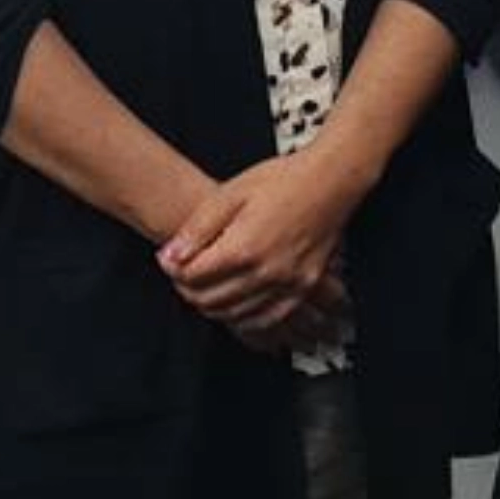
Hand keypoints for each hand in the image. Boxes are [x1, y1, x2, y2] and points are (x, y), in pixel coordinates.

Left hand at [161, 149, 368, 347]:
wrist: (330, 180)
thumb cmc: (282, 179)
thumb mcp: (230, 193)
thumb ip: (197, 229)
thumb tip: (169, 257)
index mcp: (243, 247)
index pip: (192, 277)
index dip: (172, 270)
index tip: (168, 260)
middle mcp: (266, 272)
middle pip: (210, 300)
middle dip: (188, 290)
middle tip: (183, 274)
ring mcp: (287, 284)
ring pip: (235, 314)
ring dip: (212, 305)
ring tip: (205, 286)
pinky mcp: (303, 288)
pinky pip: (267, 319)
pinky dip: (244, 318)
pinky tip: (235, 306)